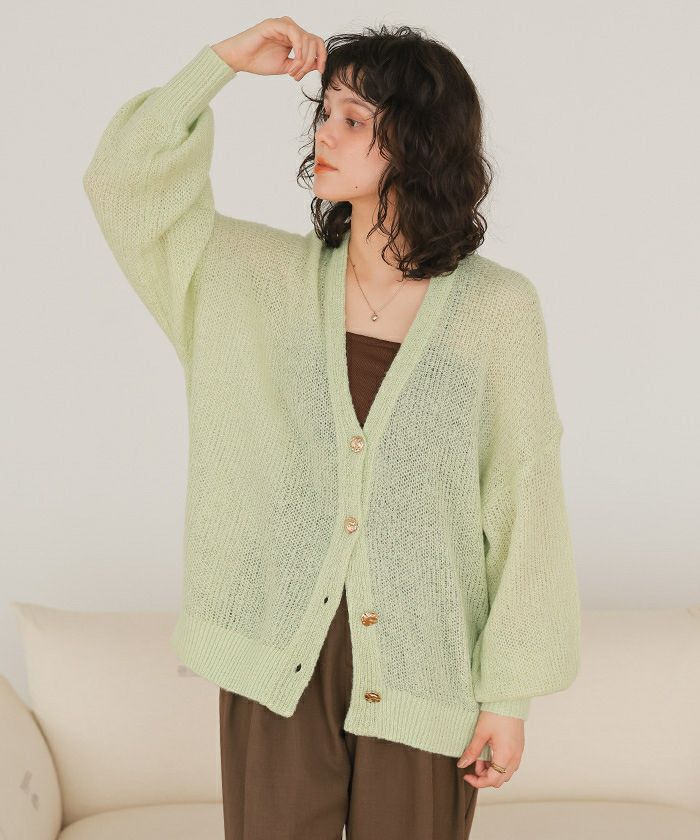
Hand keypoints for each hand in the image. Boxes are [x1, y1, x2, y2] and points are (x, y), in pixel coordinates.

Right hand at [211, 16, 326, 79]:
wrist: (241, 59)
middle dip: (309, 63)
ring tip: (292, 72)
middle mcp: (291, 29)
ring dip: (303, 60)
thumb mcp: (287, 67)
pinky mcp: (275, 24)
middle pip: (314, 41)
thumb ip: (302, 64)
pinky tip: (294, 60)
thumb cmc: (259, 62)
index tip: (321, 72)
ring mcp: (283, 25)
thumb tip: (318, 64)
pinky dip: (299, 49)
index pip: (316, 42)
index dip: (322, 56)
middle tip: (297, 76)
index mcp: (294, 38)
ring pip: (307, 38)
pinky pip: (295, 33)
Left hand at [455, 710, 523, 787]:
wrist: (509, 699)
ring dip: (492, 770)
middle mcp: (515, 757)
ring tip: (481, 756)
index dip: (478, 782)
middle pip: (500, 780)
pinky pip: (510, 764)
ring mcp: (519, 753)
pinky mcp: (519, 747)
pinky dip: (499, 764)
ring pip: (505, 773)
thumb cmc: (496, 713)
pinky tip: (489, 752)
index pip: (492, 780)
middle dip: (485, 777)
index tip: (467, 775)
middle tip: (473, 764)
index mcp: (505, 755)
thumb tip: (462, 765)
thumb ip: (472, 751)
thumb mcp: (480, 733)